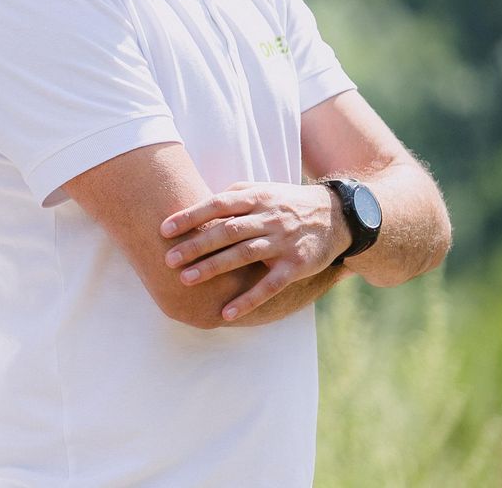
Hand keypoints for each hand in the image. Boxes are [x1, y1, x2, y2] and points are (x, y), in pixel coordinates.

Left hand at [159, 181, 351, 321]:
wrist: (337, 215)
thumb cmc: (286, 203)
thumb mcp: (263, 190)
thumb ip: (232, 196)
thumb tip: (196, 205)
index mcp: (257, 198)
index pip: (218, 204)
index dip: (191, 216)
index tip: (164, 229)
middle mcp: (269, 218)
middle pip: (228, 232)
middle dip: (196, 245)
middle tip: (168, 259)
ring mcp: (283, 242)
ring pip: (244, 256)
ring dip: (214, 268)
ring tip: (186, 280)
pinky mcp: (296, 266)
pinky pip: (270, 285)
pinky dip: (249, 300)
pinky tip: (227, 312)